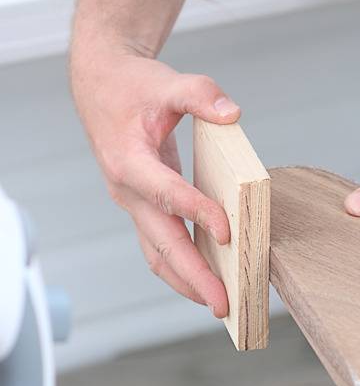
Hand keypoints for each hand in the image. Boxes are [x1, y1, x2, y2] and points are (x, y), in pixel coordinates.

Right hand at [71, 49, 239, 315]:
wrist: (102, 89)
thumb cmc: (134, 87)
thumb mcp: (166, 81)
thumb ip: (199, 94)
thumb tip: (231, 113)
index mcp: (129, 161)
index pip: (166, 194)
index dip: (196, 214)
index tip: (227, 232)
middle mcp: (128, 191)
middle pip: (161, 243)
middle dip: (193, 276)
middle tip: (224, 302)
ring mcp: (134, 205)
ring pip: (157, 254)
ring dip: (187, 282)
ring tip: (219, 304)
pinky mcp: (143, 210)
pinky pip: (160, 247)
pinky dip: (183, 268)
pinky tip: (209, 282)